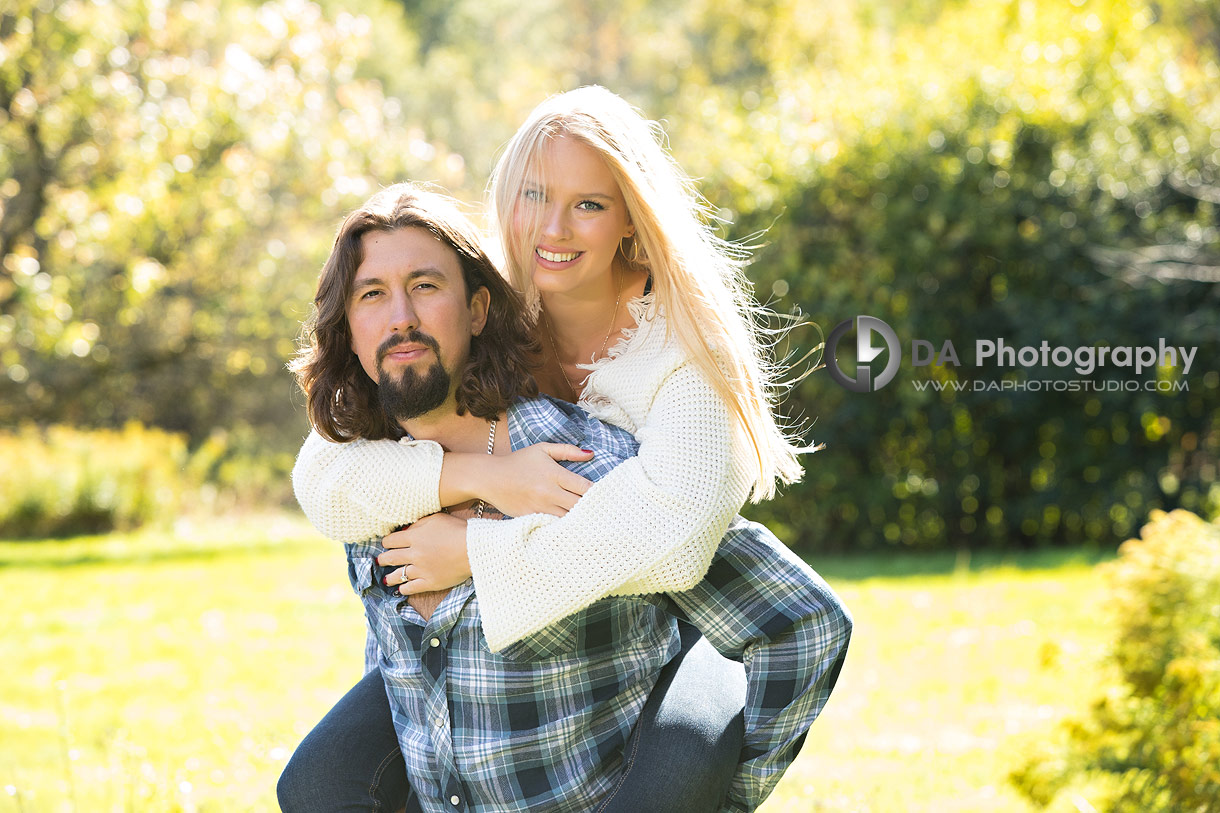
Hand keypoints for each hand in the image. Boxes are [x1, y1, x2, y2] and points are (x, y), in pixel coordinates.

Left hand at [378, 512, 471, 595]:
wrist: (474, 548)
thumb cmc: (458, 530)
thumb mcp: (437, 519)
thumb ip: (419, 524)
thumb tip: (406, 530)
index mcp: (415, 537)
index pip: (392, 541)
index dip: (387, 542)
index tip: (386, 544)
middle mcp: (414, 554)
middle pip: (391, 558)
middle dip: (384, 559)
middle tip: (381, 561)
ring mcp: (421, 569)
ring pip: (399, 575)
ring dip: (390, 576)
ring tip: (386, 578)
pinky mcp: (430, 582)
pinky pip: (412, 587)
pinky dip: (404, 589)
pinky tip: (401, 589)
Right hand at [479, 443, 593, 516]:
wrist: (490, 477)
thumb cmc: (518, 462)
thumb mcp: (542, 450)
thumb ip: (567, 450)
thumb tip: (591, 454)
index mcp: (554, 474)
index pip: (585, 487)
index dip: (597, 493)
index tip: (605, 495)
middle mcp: (548, 492)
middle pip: (579, 506)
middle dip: (591, 508)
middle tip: (601, 510)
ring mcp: (539, 508)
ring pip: (568, 519)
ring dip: (578, 519)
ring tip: (590, 520)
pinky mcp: (531, 519)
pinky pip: (552, 526)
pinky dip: (562, 527)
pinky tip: (570, 527)